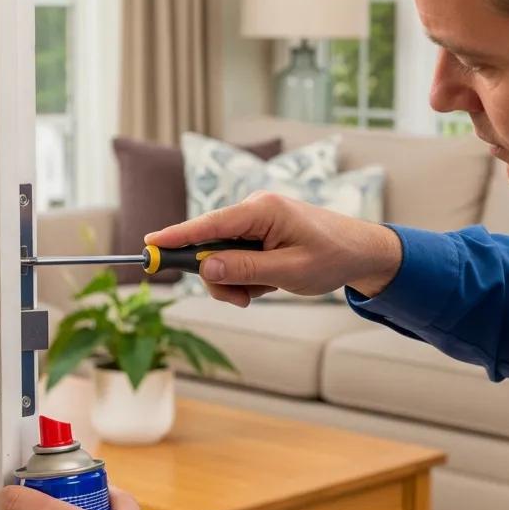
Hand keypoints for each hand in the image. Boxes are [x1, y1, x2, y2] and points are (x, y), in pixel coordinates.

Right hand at [145, 192, 403, 306]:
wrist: (360, 252)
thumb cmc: (331, 257)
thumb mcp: (289, 271)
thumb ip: (246, 269)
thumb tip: (205, 267)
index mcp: (261, 211)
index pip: (208, 225)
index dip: (176, 237)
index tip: (148, 245)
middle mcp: (253, 210)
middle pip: (209, 246)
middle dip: (219, 277)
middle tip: (244, 299)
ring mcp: (254, 221)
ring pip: (220, 257)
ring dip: (234, 281)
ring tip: (264, 291)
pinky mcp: (257, 233)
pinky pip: (234, 258)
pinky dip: (245, 277)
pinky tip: (268, 282)